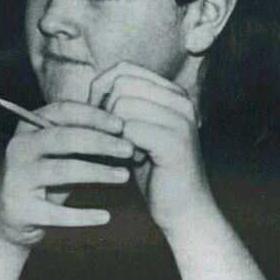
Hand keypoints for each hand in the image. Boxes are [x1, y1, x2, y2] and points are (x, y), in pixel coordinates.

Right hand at [0, 101, 134, 246]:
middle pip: (64, 138)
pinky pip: (58, 213)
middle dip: (101, 142)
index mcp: (29, 127)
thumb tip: (129, 136)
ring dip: (98, 172)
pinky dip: (84, 216)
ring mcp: (17, 178)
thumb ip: (86, 142)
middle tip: (129, 149)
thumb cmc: (47, 179)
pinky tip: (106, 216)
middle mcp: (19, 148)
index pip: (62, 111)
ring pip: (64, 170)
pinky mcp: (21, 209)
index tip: (121, 126)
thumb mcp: (61, 155)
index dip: (94, 116)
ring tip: (124, 176)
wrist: (11, 217)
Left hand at [89, 62, 214, 235]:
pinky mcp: (174, 143)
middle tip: (111, 140)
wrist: (184, 210)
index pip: (124, 69)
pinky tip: (132, 162)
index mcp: (174, 93)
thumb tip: (95, 85)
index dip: (102, 91)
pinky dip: (119, 148)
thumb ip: (125, 104)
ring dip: (112, 132)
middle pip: (120, 84)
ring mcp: (181, 120)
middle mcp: (181, 100)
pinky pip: (128, 130)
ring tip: (124, 152)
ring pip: (121, 105)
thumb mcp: (139, 130)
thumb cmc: (155, 171)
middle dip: (104, 112)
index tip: (101, 120)